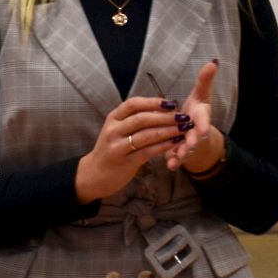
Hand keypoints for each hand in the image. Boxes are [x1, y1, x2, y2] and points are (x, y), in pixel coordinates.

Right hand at [76, 95, 194, 202]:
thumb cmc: (111, 149)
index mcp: (113, 118)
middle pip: (142, 118)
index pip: (133, 104)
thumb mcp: (117, 130)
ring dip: (168, 130)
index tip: (171, 103)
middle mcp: (114, 130)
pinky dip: (164, 146)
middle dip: (165, 117)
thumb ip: (134, 120)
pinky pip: (148, 151)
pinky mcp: (125, 162)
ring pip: (147, 135)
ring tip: (183, 128)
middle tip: (183, 116)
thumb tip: (162, 110)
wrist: (94, 175)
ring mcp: (118, 146)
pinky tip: (176, 143)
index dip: (153, 102)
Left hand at [164, 60, 223, 174]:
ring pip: (186, 150)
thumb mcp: (201, 95)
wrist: (194, 133)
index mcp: (200, 117)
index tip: (202, 127)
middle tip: (190, 143)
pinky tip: (169, 165)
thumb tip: (213, 61)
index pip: (203, 120)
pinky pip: (176, 158)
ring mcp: (188, 144)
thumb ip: (205, 80)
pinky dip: (173, 162)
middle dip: (193, 140)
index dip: (203, 124)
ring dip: (183, 153)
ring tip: (178, 157)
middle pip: (196, 137)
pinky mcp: (179, 153)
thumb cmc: (195, 112)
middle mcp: (196, 132)